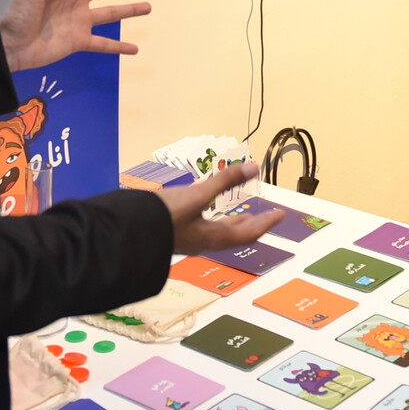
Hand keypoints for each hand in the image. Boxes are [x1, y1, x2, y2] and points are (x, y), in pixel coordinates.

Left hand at [0, 0, 151, 70]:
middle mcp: (77, 2)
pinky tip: (134, 49)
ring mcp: (79, 22)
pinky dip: (119, 47)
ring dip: (130, 10)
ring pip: (111, 14)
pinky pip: (103, 44)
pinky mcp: (79, 42)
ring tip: (148, 7)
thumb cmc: (20, 13)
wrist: (11, 44)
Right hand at [159, 161, 284, 253]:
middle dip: (252, 225)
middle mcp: (205, 242)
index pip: (249, 232)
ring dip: (234, 224)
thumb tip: (253, 167)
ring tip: (241, 217)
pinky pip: (206, 231)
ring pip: (220, 234)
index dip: (266, 222)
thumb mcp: (197, 195)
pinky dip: (216, 222)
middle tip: (265, 216)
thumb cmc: (164, 218)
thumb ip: (224, 181)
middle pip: (236, 236)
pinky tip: (208, 215)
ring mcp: (190, 241)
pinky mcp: (176, 236)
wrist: (128, 235)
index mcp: (214, 237)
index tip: (280, 214)